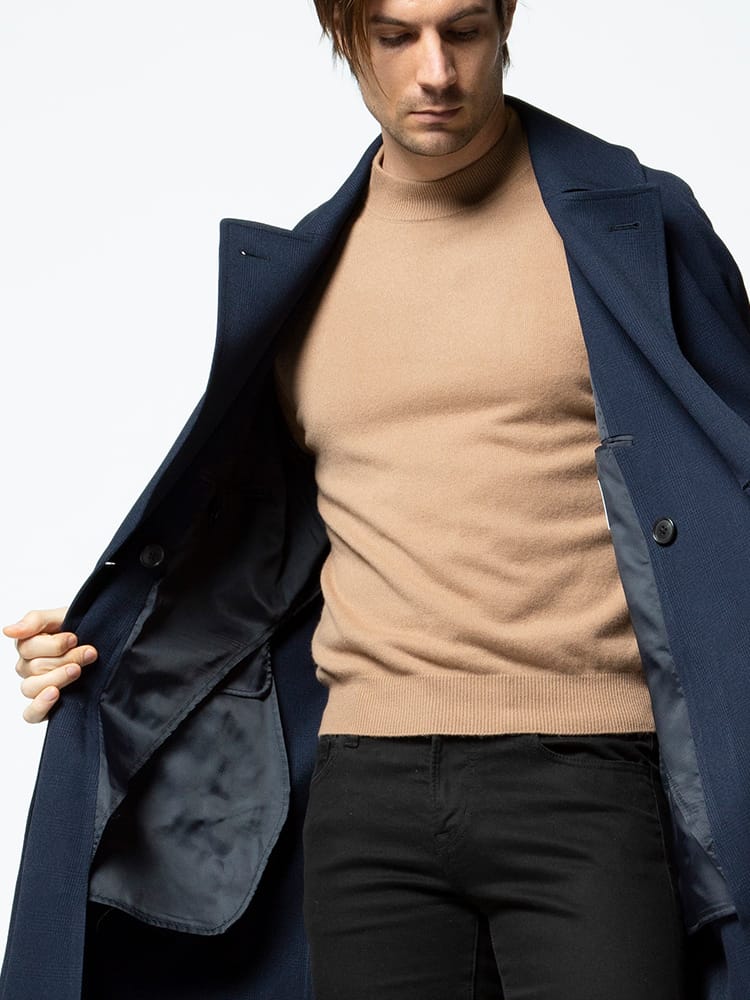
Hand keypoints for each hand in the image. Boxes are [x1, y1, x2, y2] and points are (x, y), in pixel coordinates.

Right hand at [3, 608, 97, 723]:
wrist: (106, 643)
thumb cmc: (81, 629)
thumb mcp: (61, 616)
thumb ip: (34, 621)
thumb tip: (8, 631)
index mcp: (28, 645)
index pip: (28, 648)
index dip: (54, 644)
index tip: (75, 638)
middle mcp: (28, 667)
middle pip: (35, 667)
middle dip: (66, 658)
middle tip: (88, 652)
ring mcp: (36, 686)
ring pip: (31, 688)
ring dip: (57, 678)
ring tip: (77, 670)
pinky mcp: (45, 705)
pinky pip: (31, 714)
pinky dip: (40, 706)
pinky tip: (55, 695)